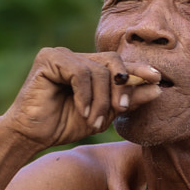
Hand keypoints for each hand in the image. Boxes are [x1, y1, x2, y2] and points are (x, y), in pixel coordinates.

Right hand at [0, 48, 166, 151]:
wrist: (32, 135)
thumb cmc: (63, 125)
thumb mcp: (103, 115)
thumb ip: (127, 101)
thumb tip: (158, 88)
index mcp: (89, 66)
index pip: (119, 63)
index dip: (139, 69)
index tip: (158, 79)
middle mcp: (76, 56)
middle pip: (112, 62)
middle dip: (121, 88)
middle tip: (121, 109)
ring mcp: (61, 54)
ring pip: (98, 71)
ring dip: (101, 100)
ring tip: (93, 121)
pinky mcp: (49, 58)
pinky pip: (81, 73)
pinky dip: (85, 95)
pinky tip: (81, 111)